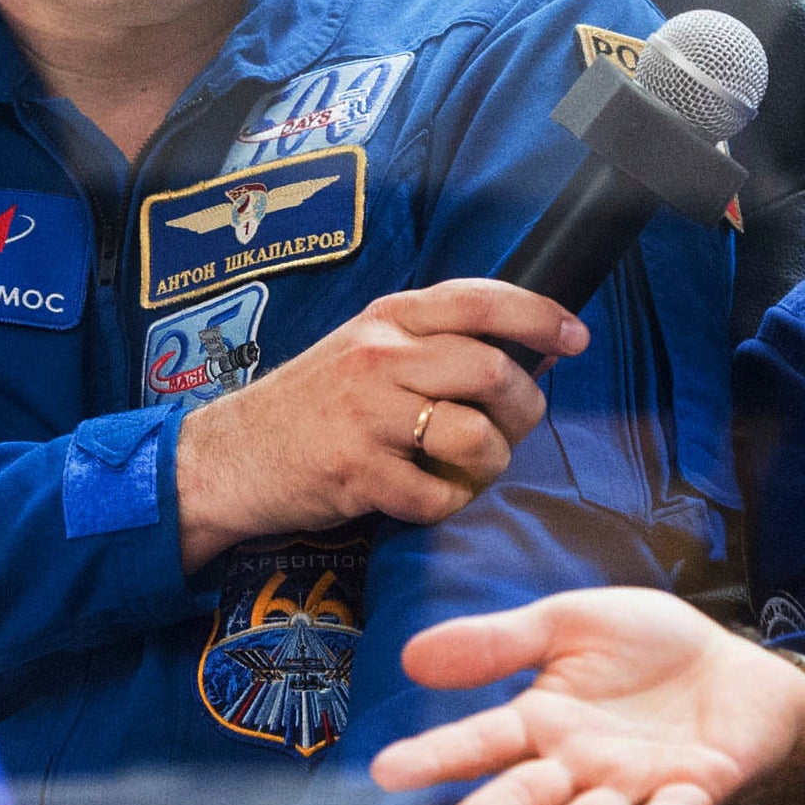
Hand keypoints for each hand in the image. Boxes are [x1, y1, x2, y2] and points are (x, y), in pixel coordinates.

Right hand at [174, 279, 581, 571]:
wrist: (229, 458)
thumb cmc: (311, 405)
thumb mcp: (368, 349)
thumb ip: (436, 342)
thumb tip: (533, 347)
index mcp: (388, 318)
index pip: (481, 300)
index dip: (541, 316)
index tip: (575, 337)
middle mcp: (379, 356)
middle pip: (494, 372)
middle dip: (525, 410)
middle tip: (514, 428)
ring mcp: (366, 414)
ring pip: (476, 437)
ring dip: (491, 464)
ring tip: (469, 470)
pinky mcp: (355, 472)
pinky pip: (437, 496)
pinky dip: (446, 505)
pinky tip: (426, 496)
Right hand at [370, 587, 804, 804]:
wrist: (736, 666)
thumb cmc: (648, 647)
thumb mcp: (569, 622)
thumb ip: (500, 642)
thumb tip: (412, 656)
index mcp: (545, 722)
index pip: (482, 742)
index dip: (437, 757)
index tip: (387, 773)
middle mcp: (581, 765)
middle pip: (523, 798)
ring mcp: (636, 783)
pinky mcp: (695, 788)